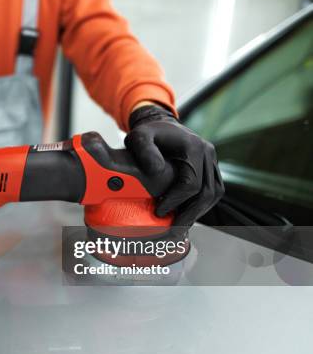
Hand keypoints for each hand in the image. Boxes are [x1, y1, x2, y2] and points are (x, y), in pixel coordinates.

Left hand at [125, 104, 223, 226]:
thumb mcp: (139, 137)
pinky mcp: (210, 167)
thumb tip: (157, 171)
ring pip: (214, 194)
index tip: (159, 212)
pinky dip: (201, 205)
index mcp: (193, 147)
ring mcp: (212, 160)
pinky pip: (213, 190)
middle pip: (208, 192)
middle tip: (173, 230)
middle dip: (190, 214)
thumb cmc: (147, 132)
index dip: (176, 201)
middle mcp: (207, 153)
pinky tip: (186, 215)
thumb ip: (145, 151)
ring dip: (198, 212)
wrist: (159, 124)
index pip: (191, 183)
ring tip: (180, 227)